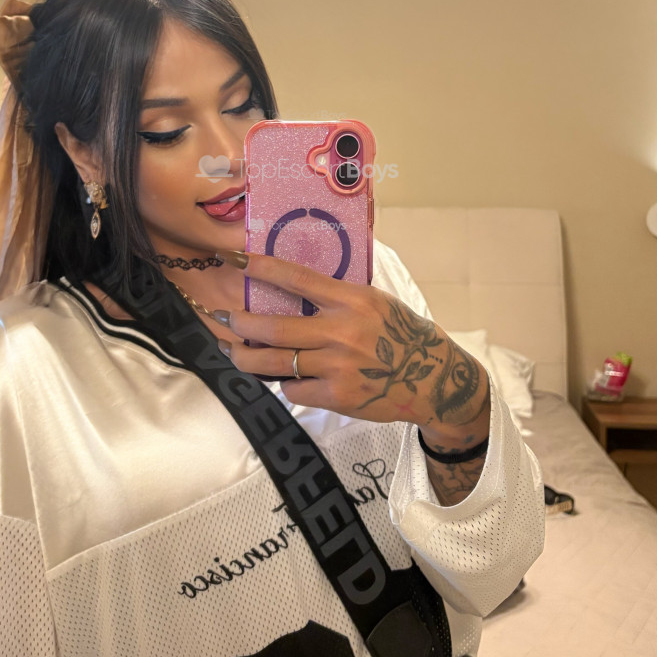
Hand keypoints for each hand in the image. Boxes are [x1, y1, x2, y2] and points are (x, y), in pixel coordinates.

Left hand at [213, 249, 489, 445]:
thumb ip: (338, 297)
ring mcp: (339, 367)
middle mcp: (342, 332)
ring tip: (231, 350)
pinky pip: (294, 389)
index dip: (261, 268)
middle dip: (240, 323)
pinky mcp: (338, 397)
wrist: (434, 379)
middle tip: (222, 318)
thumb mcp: (376, 302)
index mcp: (352, 300)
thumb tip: (293, 286)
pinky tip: (284, 377)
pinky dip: (285, 383)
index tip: (234, 259)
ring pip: (276, 363)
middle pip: (274, 328)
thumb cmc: (402, 335)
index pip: (296, 279)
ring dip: (246, 357)